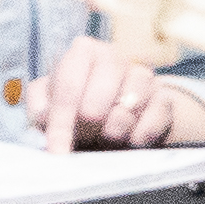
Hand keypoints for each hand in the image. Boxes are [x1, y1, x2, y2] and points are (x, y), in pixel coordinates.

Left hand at [46, 38, 204, 148]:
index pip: (68, 88)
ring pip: (125, 113)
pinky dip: (137, 139)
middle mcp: (114, 56)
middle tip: (86, 136)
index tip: (57, 151)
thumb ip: (40, 107)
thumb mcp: (50, 104)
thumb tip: (43, 115)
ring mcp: (142, 75)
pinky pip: (151, 124)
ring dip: (112, 134)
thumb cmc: (77, 107)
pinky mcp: (164, 97)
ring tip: (107, 137)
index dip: (60, 123)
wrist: (117, 115)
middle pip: (96, 103)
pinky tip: (130, 140)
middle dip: (88, 129)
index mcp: (82, 52)